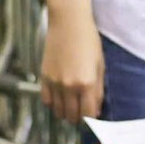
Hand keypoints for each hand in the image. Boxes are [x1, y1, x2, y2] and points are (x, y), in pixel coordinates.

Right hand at [40, 6, 103, 124]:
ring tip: (72, 108)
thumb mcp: (100, 65)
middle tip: (83, 114)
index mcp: (87, 83)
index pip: (88, 113)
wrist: (69, 24)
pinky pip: (46, 100)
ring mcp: (54, 82)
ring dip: (65, 112)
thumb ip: (98, 89)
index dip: (91, 118)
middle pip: (72, 115)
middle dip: (79, 118)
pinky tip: (60, 100)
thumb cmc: (89, 42)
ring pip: (58, 110)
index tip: (94, 118)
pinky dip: (53, 103)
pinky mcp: (44, 77)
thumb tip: (95, 109)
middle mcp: (69, 86)